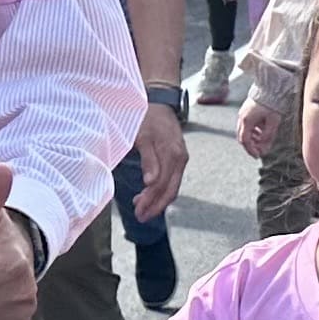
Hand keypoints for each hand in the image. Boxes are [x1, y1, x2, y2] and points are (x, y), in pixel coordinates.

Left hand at [133, 102, 188, 218]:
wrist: (158, 102)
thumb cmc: (147, 117)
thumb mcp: (142, 136)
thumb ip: (148, 159)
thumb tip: (150, 182)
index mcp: (172, 154)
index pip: (162, 185)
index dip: (150, 200)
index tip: (138, 210)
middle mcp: (180, 158)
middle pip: (170, 190)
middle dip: (155, 206)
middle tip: (140, 217)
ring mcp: (180, 159)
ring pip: (172, 187)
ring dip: (157, 201)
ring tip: (142, 210)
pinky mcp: (177, 158)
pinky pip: (172, 180)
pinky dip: (161, 190)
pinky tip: (148, 195)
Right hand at [237, 94, 280, 160]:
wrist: (269, 86)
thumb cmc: (272, 103)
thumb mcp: (273, 122)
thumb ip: (268, 136)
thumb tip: (264, 148)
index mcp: (247, 121)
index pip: (245, 141)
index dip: (251, 150)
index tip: (258, 156)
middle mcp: (242, 118)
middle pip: (242, 137)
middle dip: (251, 145)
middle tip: (259, 151)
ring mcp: (243, 113)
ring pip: (244, 131)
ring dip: (252, 138)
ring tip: (262, 141)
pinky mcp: (246, 109)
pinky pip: (246, 124)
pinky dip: (252, 130)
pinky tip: (261, 131)